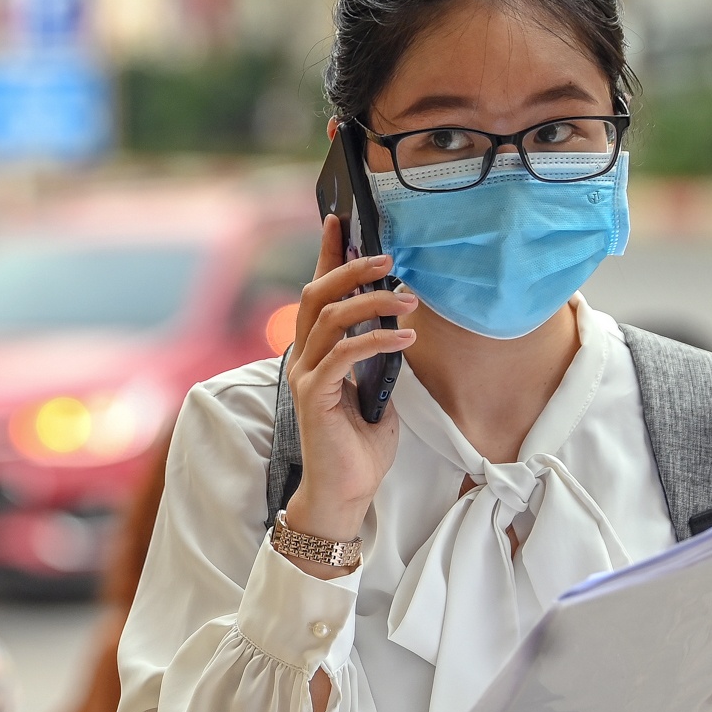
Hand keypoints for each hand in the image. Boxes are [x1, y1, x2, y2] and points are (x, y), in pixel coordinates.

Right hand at [280, 213, 416, 560]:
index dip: (327, 254)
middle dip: (351, 268)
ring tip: (408, 299)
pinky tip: (406, 339)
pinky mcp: (315, 397)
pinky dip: (376, 340)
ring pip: (329, 318)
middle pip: (317, 295)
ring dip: (371, 301)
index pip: (317, 293)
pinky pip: (343, 355)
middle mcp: (303, 358)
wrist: (346, 492)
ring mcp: (306, 376)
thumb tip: (398, 324)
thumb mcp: (377, 390)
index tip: (340, 219)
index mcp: (316, 352)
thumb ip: (377, 357)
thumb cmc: (361, 447)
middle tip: (389, 258)